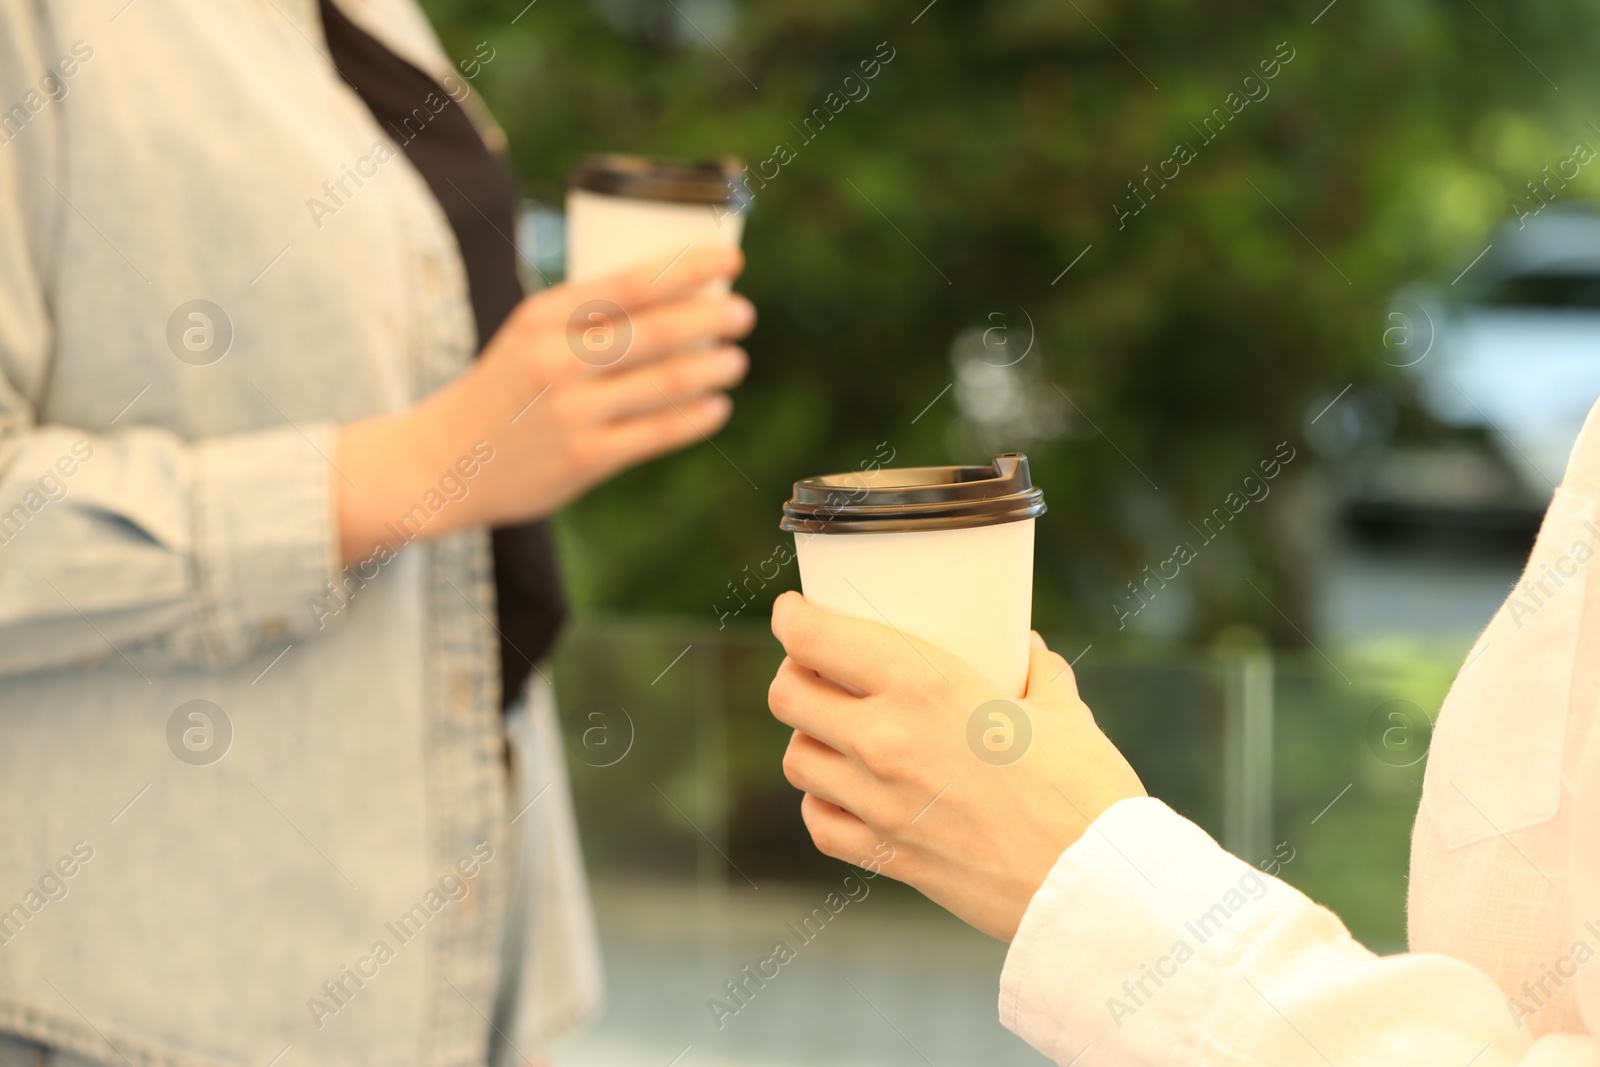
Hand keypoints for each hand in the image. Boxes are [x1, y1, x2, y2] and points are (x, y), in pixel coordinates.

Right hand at [335, 244, 752, 562]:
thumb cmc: (504, 388)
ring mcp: (572, 411)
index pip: (631, 282)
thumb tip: (679, 299)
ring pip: (666, 382)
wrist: (441, 460)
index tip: (732, 260)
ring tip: (735, 360)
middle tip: (743, 313)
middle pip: (658, 330)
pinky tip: (716, 408)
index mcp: (543, 315)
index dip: (690, 268)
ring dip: (713, 368)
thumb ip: (588, 318)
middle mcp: (557, 360)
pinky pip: (657, 433)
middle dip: (713, 317)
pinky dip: (695, 418)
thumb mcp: (529, 334)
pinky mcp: (585, 458)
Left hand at [768, 591, 1144, 940]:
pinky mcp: (886, 855)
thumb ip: (1036, 672)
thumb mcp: (1062, 709)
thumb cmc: (1085, 788)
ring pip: (797, 758)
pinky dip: (822, 802)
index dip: (794, 617)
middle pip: (788, 696)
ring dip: (807, 737)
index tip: (795, 610)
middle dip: (794, 674)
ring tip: (834, 730)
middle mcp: (884, 740)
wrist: (1095, 884)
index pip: (816, 639)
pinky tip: (845, 790)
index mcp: (923, 685)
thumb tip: (1025, 650)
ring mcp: (878, 803)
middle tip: (815, 668)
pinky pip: (820, 822)